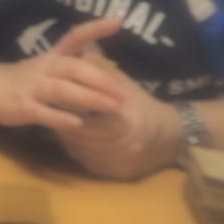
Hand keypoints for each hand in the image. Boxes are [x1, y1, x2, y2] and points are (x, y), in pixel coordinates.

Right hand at [0, 18, 127, 129]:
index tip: (118, 20)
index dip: (94, 28)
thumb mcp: (47, 68)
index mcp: (52, 56)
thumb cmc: (24, 79)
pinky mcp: (22, 107)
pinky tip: (79, 124)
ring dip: (88, 97)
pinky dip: (61, 117)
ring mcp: (31, 87)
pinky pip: (43, 112)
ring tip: (112, 107)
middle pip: (72, 67)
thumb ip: (73, 70)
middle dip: (100, 79)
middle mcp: (43, 68)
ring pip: (61, 89)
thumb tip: (107, 76)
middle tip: (124, 92)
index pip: (74, 37)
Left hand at [55, 67, 181, 179]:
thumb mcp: (123, 84)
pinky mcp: (117, 175)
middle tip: (53, 109)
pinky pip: (87, 163)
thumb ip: (100, 69)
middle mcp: (127, 147)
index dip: (70, 107)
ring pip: (81, 151)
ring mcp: (122, 163)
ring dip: (68, 136)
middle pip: (82, 136)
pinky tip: (75, 138)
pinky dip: (78, 149)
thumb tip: (78, 48)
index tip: (58, 96)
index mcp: (129, 122)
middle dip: (65, 122)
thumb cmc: (142, 104)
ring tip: (61, 121)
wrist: (170, 135)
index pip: (88, 118)